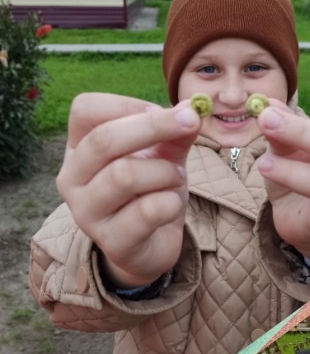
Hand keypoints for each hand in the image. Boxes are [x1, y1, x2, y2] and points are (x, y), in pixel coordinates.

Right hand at [56, 93, 202, 286]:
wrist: (149, 249)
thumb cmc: (151, 195)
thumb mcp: (163, 158)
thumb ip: (174, 135)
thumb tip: (193, 109)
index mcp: (77, 149)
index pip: (86, 109)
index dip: (131, 104)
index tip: (168, 112)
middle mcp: (72, 178)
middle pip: (104, 140)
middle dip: (155, 127)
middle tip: (191, 123)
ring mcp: (87, 212)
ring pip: (125, 175)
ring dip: (165, 172)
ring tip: (177, 178)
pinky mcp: (111, 241)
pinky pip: (148, 211)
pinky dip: (171, 202)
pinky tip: (172, 205)